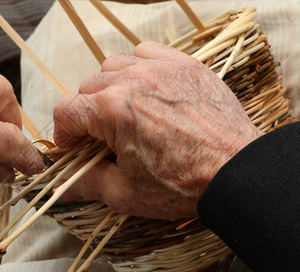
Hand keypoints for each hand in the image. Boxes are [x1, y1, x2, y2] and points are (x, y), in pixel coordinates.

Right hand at [53, 41, 261, 219]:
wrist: (238, 173)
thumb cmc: (183, 185)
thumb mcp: (125, 193)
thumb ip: (86, 183)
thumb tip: (61, 185)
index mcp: (113, 110)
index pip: (66, 110)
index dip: (64, 133)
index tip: (75, 148)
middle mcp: (133, 80)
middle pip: (87, 86)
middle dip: (87, 113)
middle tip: (101, 138)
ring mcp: (161, 68)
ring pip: (114, 65)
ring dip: (109, 87)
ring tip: (124, 112)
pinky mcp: (185, 65)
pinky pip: (148, 52)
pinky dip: (139, 66)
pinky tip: (147, 90)